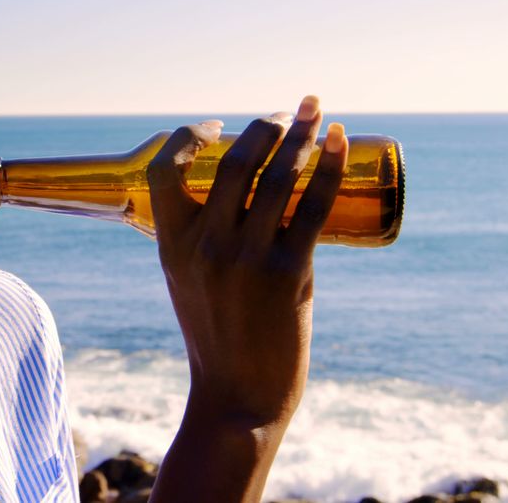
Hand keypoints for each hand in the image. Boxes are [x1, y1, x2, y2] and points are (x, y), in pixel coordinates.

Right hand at [147, 95, 347, 426]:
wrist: (238, 395)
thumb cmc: (217, 337)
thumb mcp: (187, 280)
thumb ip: (202, 239)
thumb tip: (238, 195)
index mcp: (172, 244)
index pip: (165, 167)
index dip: (191, 135)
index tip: (220, 126)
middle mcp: (205, 244)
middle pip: (236, 160)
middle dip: (266, 125)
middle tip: (286, 115)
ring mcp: (247, 258)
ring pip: (278, 175)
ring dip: (302, 134)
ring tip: (317, 112)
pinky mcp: (289, 273)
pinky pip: (314, 205)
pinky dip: (331, 166)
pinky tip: (342, 143)